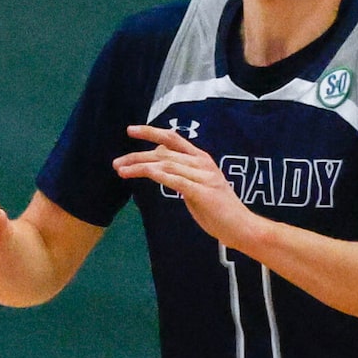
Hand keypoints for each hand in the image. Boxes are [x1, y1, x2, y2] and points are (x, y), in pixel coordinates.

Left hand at [115, 124, 260, 249]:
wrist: (241, 227)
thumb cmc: (216, 208)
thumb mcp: (195, 184)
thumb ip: (179, 171)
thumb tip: (158, 158)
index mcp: (200, 159)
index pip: (173, 138)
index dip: (151, 132)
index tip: (130, 130)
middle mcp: (202, 163)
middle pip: (164, 153)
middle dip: (137, 156)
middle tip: (116, 163)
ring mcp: (204, 177)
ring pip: (166, 165)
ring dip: (141, 166)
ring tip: (121, 171)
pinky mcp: (203, 192)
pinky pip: (177, 180)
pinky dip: (159, 175)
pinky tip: (144, 174)